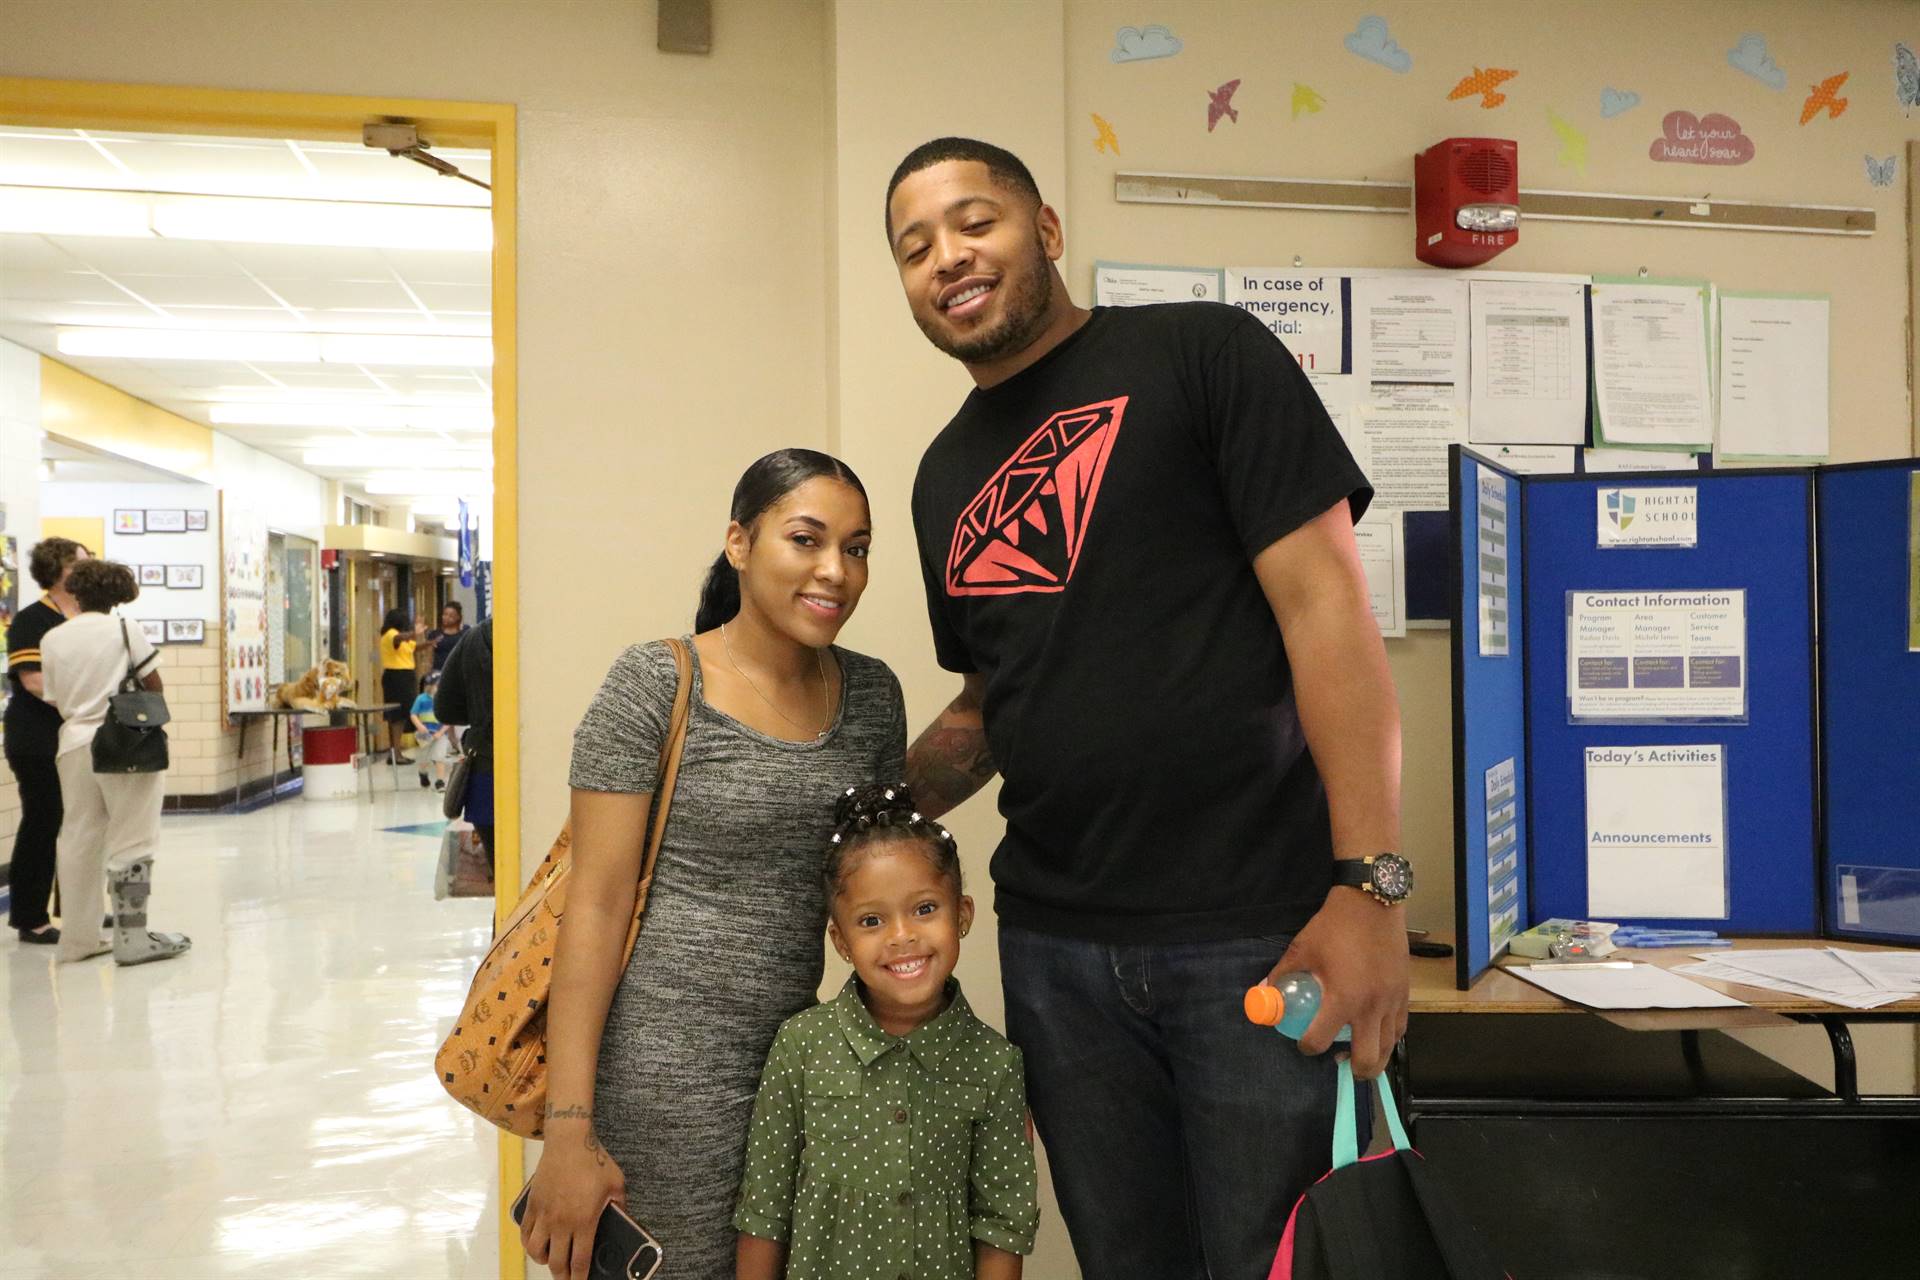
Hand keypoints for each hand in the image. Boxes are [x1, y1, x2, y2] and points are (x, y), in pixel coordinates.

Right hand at [521, 1122, 625, 1279]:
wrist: (568, 1141)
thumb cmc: (595, 1161)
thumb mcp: (617, 1185)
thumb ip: (621, 1207)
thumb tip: (624, 1222)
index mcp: (584, 1220)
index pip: (579, 1261)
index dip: (580, 1278)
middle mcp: (561, 1222)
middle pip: (556, 1263)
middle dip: (562, 1276)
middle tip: (567, 1278)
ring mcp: (543, 1214)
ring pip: (536, 1251)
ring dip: (543, 1261)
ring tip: (551, 1260)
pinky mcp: (532, 1205)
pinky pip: (525, 1233)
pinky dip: (529, 1244)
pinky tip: (537, 1244)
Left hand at [1270, 888, 1408, 1078]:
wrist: (1372, 903)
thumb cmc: (1334, 926)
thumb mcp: (1301, 949)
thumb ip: (1282, 975)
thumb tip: (1263, 993)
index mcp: (1342, 999)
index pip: (1320, 1040)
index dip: (1307, 1046)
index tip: (1304, 1043)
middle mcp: (1370, 1007)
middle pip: (1366, 1059)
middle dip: (1352, 1069)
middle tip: (1340, 1062)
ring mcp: (1391, 1002)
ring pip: (1388, 1048)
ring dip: (1374, 1058)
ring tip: (1360, 1057)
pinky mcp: (1405, 993)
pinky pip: (1400, 1028)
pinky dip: (1390, 1038)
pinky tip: (1378, 1034)